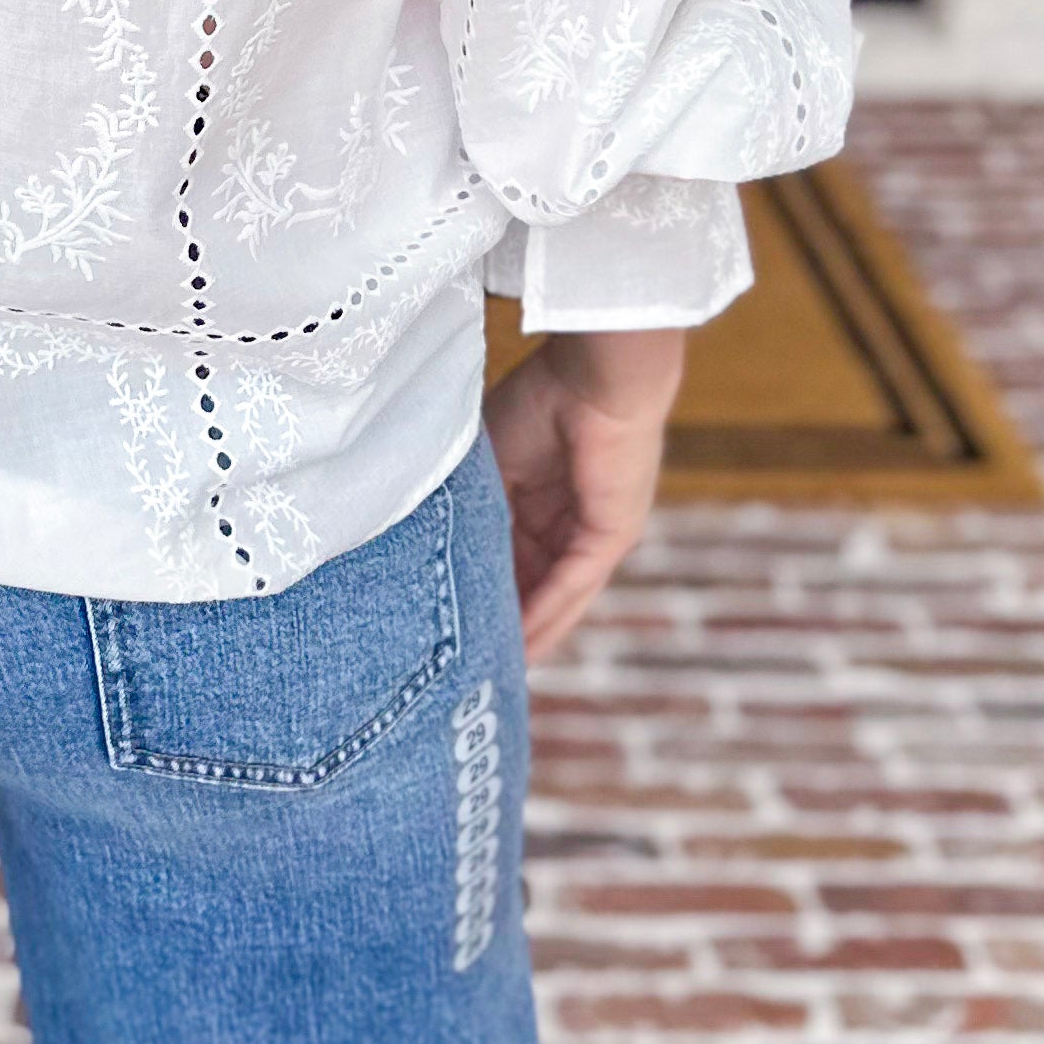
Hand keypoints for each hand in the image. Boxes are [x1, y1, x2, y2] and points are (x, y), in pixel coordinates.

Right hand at [483, 326, 685, 666]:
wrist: (592, 371)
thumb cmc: (540, 397)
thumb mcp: (490, 464)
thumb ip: (473, 506)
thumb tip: (431, 547)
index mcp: (544, 501)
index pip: (511, 562)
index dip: (482, 593)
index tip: (449, 627)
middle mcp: (572, 525)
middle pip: (532, 587)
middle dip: (503, 624)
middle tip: (465, 667)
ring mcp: (595, 533)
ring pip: (555, 597)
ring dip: (526, 633)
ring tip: (492, 672)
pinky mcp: (611, 536)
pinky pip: (572, 586)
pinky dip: (546, 616)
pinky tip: (522, 646)